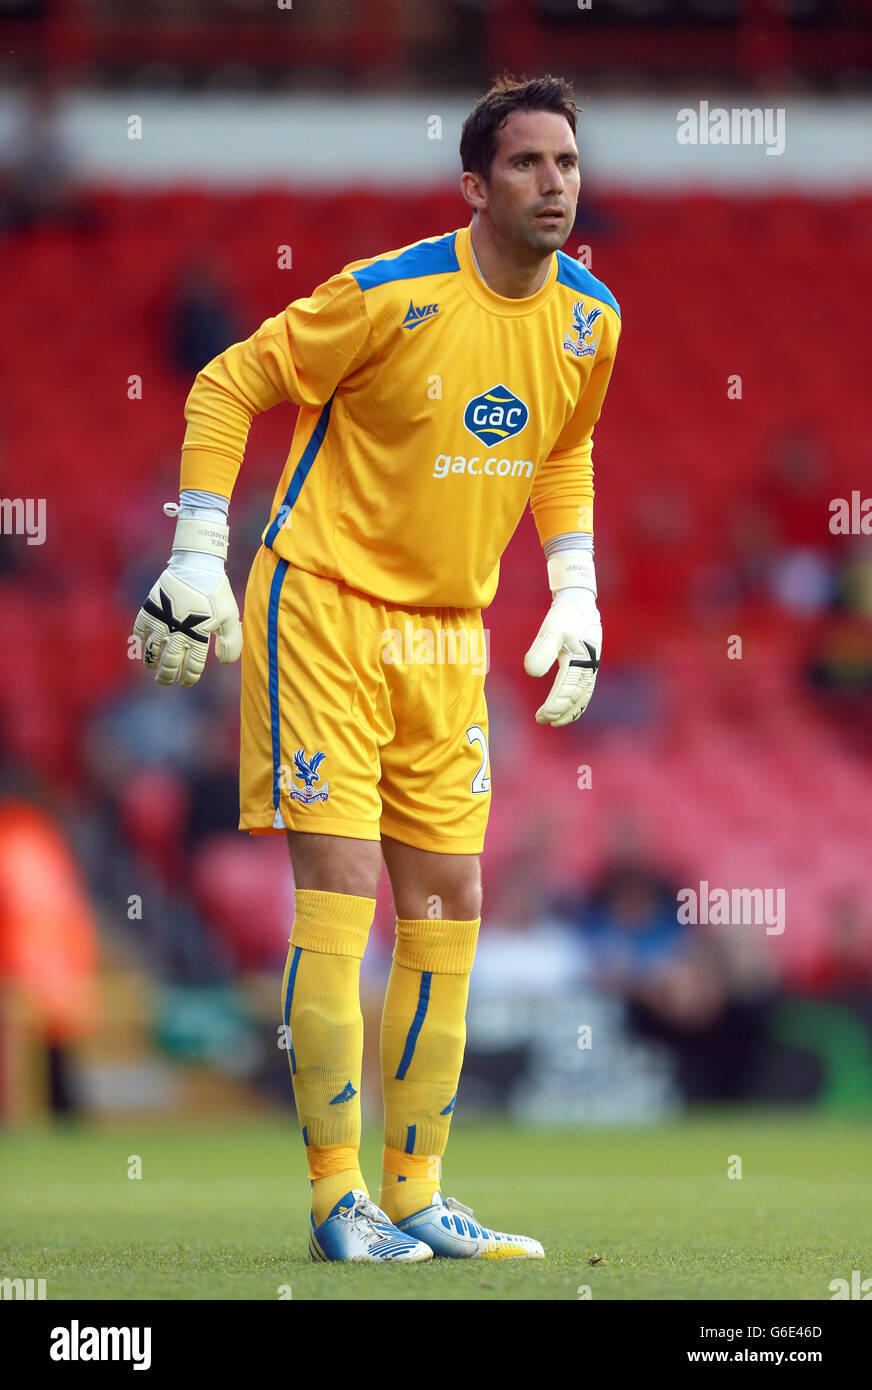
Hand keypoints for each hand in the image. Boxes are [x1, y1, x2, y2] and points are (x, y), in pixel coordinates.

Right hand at [133, 504, 241, 686]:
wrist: (196, 566)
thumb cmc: (216, 592)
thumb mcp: (231, 618)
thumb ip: (231, 642)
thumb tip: (224, 661)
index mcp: (198, 638)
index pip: (191, 667)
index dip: (188, 678)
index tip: (185, 682)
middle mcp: (177, 634)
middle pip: (169, 664)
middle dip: (166, 676)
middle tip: (165, 680)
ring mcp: (161, 623)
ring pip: (151, 653)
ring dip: (151, 663)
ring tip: (153, 668)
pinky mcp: (149, 612)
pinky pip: (139, 633)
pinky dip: (140, 643)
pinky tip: (143, 648)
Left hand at [524, 588, 600, 725]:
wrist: (580, 602)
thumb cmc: (564, 616)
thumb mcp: (551, 630)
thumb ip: (542, 651)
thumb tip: (532, 673)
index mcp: (580, 661)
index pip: (566, 691)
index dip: (554, 706)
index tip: (541, 716)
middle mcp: (588, 667)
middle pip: (575, 697)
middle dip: (559, 711)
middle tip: (541, 720)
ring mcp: (591, 667)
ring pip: (582, 696)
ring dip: (569, 711)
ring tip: (554, 721)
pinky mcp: (590, 665)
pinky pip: (586, 690)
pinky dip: (578, 703)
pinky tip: (568, 709)